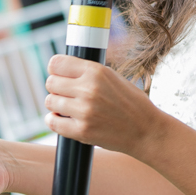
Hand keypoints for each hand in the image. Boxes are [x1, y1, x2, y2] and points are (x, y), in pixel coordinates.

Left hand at [44, 55, 163, 157]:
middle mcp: (89, 89)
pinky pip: (52, 121)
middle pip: (50, 82)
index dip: (55, 69)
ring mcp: (84, 111)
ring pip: (50, 101)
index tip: (58, 75)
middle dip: (56, 88)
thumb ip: (88, 72)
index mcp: (96, 71)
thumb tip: (60, 69)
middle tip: (67, 95)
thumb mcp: (113, 77)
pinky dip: (54, 120)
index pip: (56, 63)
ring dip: (56, 105)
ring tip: (69, 108)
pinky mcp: (81, 131)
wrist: (146, 130)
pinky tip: (63, 119)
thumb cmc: (130, 103)